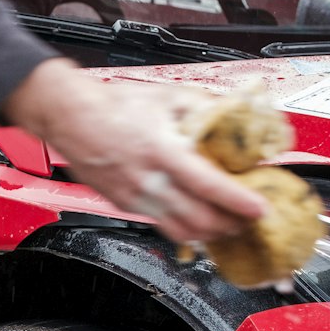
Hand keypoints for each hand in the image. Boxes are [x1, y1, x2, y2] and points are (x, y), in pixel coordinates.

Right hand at [2, 60, 267, 243]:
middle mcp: (148, 181)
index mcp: (162, 152)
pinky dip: (185, 228)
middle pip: (199, 220)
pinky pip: (162, 225)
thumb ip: (205, 107)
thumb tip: (237, 113)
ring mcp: (135, 198)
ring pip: (180, 232)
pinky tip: (196, 220)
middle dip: (230, 225)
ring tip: (226, 225)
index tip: (259, 208)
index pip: (209, 186)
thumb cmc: (114, 105)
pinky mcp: (125, 205)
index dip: (238, 202)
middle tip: (248, 219)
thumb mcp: (167, 97)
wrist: (70, 117)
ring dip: (208, 234)